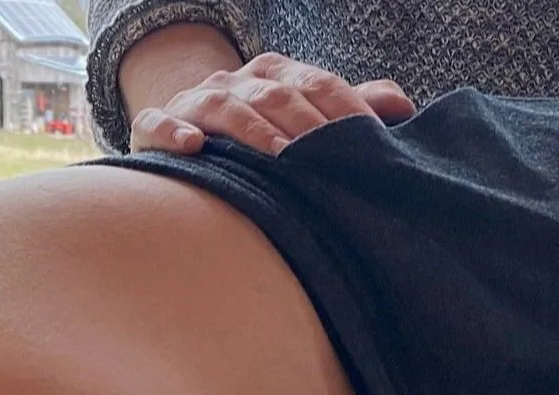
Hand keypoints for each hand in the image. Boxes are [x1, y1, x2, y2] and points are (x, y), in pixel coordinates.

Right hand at [130, 52, 416, 155]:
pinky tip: (194, 145)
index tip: (373, 139)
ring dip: (253, 130)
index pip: (318, 84)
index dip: (346, 110)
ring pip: (225, 107)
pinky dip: (173, 131)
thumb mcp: (300, 118)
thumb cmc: (253, 135)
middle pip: (276, 95)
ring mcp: (193, 101)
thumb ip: (347, 110)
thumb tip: (404, 106)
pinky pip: (158, 123)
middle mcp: (235, 81)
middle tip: (330, 156)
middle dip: (305, 125)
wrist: (181, 132)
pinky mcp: (154, 125)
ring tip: (279, 155)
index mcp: (275, 75)